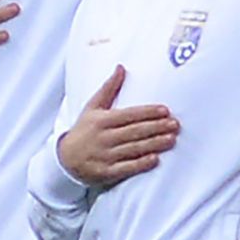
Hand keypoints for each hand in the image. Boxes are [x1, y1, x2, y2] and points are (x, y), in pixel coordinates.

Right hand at [57, 66, 178, 186]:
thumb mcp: (92, 107)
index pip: (129, 115)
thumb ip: (109, 89)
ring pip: (133, 149)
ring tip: (171, 139)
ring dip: (154, 144)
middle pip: (134, 131)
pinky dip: (140, 164)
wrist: (64, 159)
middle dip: (156, 127)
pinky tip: (155, 159)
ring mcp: (105, 156)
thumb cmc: (84, 130)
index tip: (165, 110)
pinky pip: (126, 168)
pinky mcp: (106, 172)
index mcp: (102, 120)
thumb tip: (121, 67)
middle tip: (175, 124)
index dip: (148, 112)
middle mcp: (104, 137)